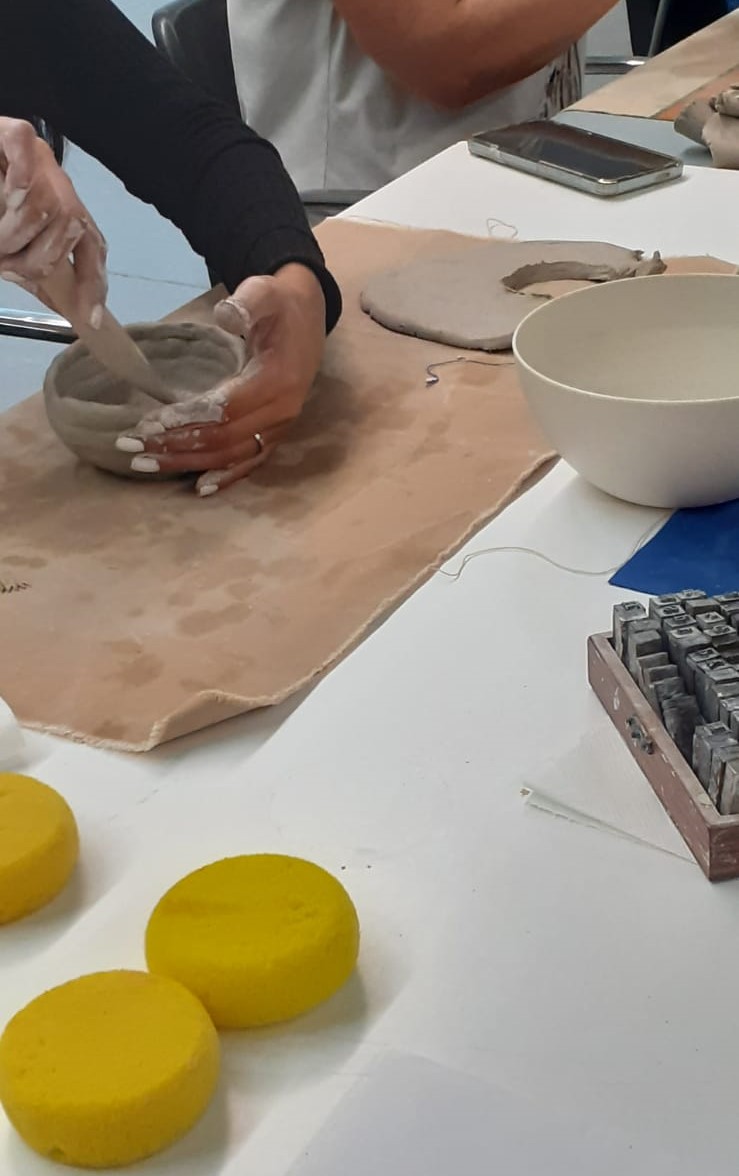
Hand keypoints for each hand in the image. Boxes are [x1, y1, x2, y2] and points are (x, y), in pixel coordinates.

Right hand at [0, 117, 106, 324]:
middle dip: (37, 257)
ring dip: (12, 232)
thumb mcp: (13, 242)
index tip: (91, 318)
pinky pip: (23, 153)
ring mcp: (38, 158)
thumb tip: (64, 307)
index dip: (95, 283)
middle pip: (72, 226)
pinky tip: (5, 190)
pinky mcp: (12, 133)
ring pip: (43, 202)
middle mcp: (59, 184)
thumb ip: (33, 267)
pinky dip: (15, 178)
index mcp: (66, 210)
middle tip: (5, 264)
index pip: (93, 247)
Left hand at [116, 263, 326, 495]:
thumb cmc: (279, 306)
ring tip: (145, 463)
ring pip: (231, 455)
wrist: (308, 318)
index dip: (188, 419)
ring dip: (187, 463)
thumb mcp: (264, 291)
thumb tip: (226, 316)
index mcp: (278, 380)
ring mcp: (280, 428)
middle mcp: (281, 412)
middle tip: (131, 446)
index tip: (149, 422)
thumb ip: (247, 302)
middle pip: (223, 440)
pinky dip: (224, 477)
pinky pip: (249, 463)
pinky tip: (198, 487)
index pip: (227, 410)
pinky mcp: (276, 435)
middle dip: (175, 445)